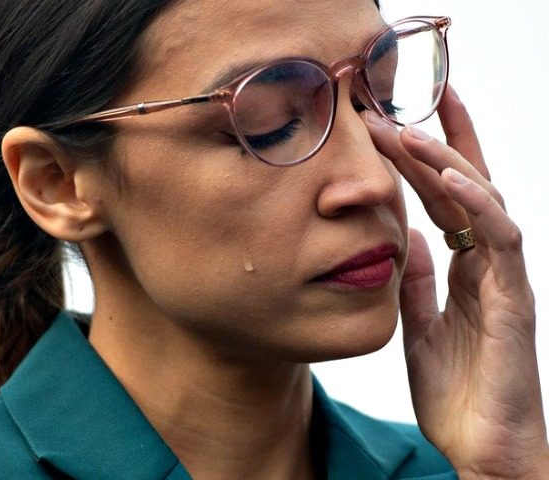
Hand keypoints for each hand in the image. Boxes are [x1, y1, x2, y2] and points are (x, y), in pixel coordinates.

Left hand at [365, 88, 548, 478]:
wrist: (482, 449)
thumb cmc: (458, 392)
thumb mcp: (420, 326)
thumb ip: (417, 282)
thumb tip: (407, 237)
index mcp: (465, 268)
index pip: (446, 201)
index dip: (423, 160)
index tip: (391, 123)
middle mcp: (487, 264)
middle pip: (466, 188)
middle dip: (436, 141)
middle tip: (397, 104)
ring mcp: (504, 278)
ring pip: (484, 202)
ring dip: (448, 163)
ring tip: (409, 131)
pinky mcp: (514, 300)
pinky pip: (501, 241)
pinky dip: (478, 207)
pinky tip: (451, 180)